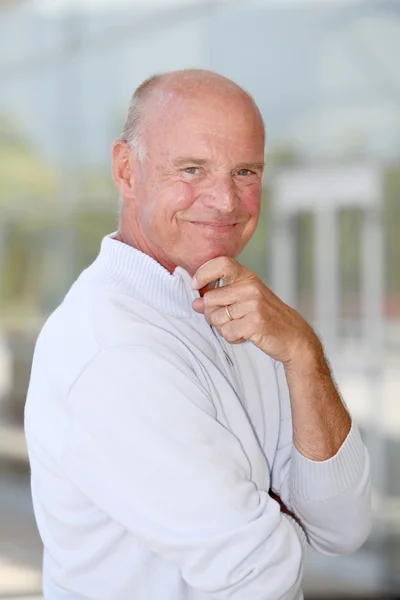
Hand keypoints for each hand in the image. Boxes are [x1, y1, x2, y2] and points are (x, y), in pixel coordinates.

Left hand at [191, 256, 319, 365]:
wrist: (294, 336)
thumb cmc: (268, 317)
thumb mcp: (246, 300)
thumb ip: (221, 298)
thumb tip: (196, 303)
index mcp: (248, 277)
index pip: (221, 263)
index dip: (203, 273)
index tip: (196, 285)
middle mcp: (251, 287)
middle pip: (210, 298)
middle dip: (211, 314)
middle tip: (226, 320)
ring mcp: (253, 305)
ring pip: (216, 318)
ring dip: (222, 328)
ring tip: (239, 327)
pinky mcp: (255, 323)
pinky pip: (227, 332)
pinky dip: (232, 338)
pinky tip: (245, 335)